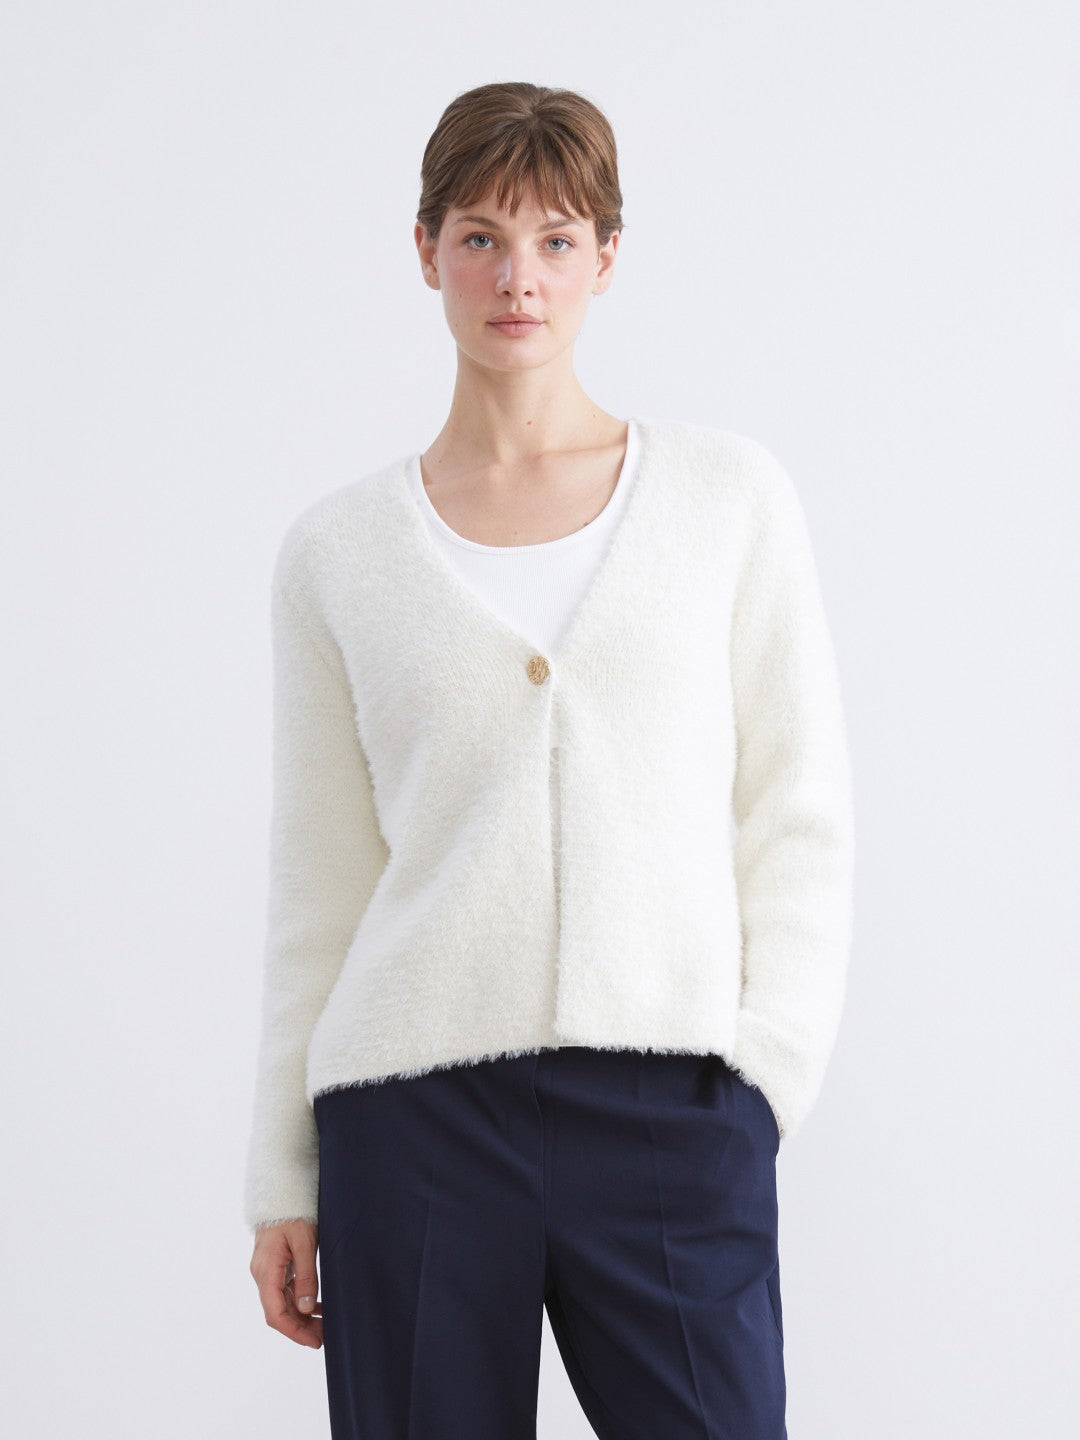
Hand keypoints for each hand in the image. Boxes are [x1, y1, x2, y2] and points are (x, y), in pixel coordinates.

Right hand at [250, 1218, 322, 1348]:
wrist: (282, 1191)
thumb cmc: (293, 1212)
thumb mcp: (304, 1242)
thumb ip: (306, 1276)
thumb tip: (306, 1309)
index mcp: (266, 1270)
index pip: (275, 1313)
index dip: (294, 1332)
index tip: (314, 1342)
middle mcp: (262, 1274)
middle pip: (278, 1312)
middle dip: (300, 1328)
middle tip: (324, 1337)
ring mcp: (267, 1271)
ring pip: (281, 1304)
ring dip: (300, 1317)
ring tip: (324, 1324)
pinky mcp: (274, 1266)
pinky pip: (284, 1292)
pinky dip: (299, 1302)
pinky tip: (316, 1306)